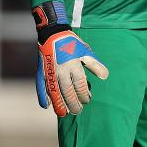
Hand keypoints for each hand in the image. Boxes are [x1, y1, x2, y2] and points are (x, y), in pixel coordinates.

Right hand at [32, 1, 108, 116]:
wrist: (52, 33)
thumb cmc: (71, 43)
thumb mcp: (86, 51)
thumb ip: (95, 65)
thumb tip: (105, 76)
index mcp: (74, 66)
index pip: (80, 86)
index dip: (84, 95)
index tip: (88, 100)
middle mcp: (62, 71)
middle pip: (68, 93)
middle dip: (74, 104)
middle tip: (78, 111)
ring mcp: (50, 73)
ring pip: (55, 93)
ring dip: (59, 104)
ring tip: (64, 113)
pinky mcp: (41, 72)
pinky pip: (41, 87)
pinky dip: (42, 97)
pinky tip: (46, 106)